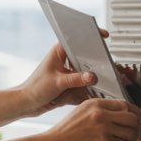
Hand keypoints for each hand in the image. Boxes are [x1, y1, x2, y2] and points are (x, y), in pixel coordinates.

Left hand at [18, 29, 135, 116]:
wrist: (27, 104)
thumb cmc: (34, 88)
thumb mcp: (57, 82)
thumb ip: (75, 79)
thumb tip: (93, 76)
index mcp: (60, 51)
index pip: (78, 38)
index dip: (92, 35)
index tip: (104, 36)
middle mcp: (67, 61)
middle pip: (89, 57)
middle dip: (102, 62)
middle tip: (113, 65)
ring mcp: (71, 73)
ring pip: (90, 72)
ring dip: (101, 76)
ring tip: (114, 79)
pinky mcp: (73, 85)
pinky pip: (87, 86)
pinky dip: (95, 89)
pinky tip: (104, 92)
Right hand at [43, 99, 140, 140]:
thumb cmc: (63, 134)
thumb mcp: (80, 113)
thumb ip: (97, 113)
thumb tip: (114, 118)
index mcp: (94, 104)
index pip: (124, 104)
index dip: (134, 112)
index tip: (137, 117)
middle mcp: (100, 114)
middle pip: (132, 116)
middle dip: (139, 125)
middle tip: (138, 130)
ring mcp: (103, 128)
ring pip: (132, 131)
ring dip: (137, 138)